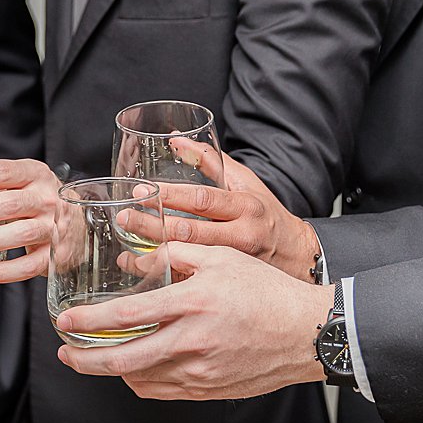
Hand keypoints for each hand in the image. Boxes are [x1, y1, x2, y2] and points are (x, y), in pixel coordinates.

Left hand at [0, 158, 61, 283]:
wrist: (74, 223)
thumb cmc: (27, 196)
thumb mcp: (3, 178)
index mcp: (32, 172)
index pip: (1, 172)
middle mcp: (46, 197)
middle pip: (8, 204)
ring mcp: (54, 228)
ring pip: (20, 234)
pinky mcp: (55, 257)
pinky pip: (28, 266)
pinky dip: (1, 271)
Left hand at [54, 242, 333, 400]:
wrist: (308, 335)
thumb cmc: (268, 292)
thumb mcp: (223, 258)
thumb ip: (179, 252)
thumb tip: (144, 256)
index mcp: (193, 303)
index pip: (127, 316)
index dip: (89, 321)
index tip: (65, 320)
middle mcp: (192, 341)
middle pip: (123, 360)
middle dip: (85, 359)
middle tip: (65, 353)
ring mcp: (199, 371)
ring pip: (139, 379)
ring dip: (112, 370)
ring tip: (97, 356)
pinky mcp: (207, 390)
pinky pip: (161, 390)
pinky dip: (140, 381)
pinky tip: (134, 368)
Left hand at [116, 147, 320, 282]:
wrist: (298, 256)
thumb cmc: (266, 215)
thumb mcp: (246, 184)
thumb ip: (211, 161)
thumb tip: (176, 139)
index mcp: (245, 206)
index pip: (202, 199)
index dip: (170, 195)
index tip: (142, 190)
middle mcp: (240, 235)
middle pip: (189, 231)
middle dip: (152, 225)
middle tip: (124, 217)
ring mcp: (234, 263)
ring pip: (187, 261)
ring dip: (152, 258)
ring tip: (124, 253)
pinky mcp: (227, 283)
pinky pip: (190, 282)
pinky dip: (164, 278)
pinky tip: (141, 274)